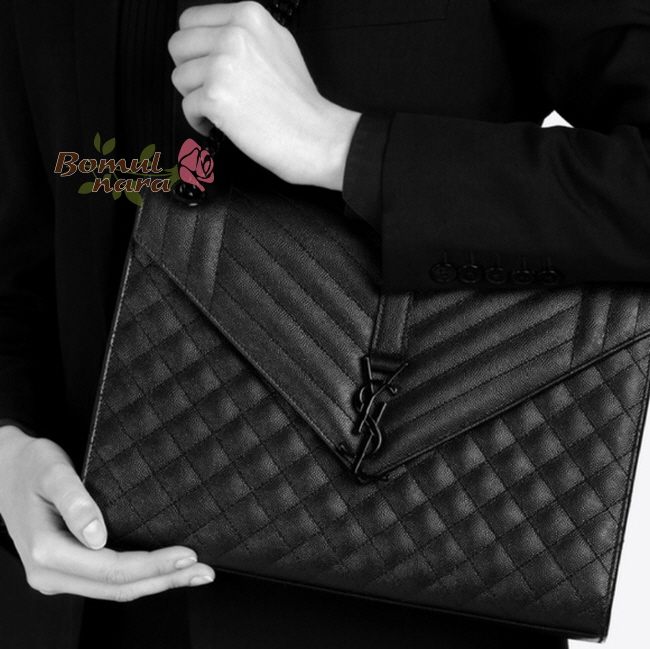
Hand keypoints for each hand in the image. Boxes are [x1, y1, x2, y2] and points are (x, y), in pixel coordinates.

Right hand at [0, 425, 214, 600]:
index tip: (187, 554)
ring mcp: (57, 577)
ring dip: (157, 583)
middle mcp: (50, 574)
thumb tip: (96, 535)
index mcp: (47, 552)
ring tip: (194, 574)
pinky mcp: (67, 570)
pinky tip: (163, 571)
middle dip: (165, 580)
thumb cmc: (31, 466)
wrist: (6, 471)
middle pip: (118, 586)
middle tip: (204, 571)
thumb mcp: (51, 472)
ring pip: (114, 590)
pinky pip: (107, 581)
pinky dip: (140, 578)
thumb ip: (74, 500)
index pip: (112, 568)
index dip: (153, 564)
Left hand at [168, 1, 360, 189]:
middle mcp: (234, 35)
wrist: (317, 135)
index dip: (194, 48)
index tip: (202, 65)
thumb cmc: (301, 103)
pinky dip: (200, 122)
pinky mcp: (215, 96)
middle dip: (189, 72)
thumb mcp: (279, 46)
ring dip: (196, 99)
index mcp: (249, 16)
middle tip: (207, 90)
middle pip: (178, 46)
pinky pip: (187, 107)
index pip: (191, 20)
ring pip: (180, 78)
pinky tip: (219, 126)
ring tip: (220, 111)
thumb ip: (245, 35)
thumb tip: (213, 39)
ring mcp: (223, 64)